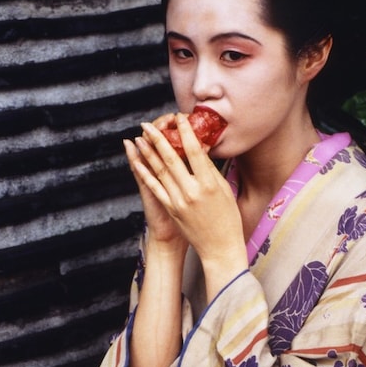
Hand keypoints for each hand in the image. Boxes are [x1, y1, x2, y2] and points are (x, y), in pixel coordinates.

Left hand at [130, 114, 246, 289]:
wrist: (220, 248)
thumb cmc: (227, 218)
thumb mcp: (224, 190)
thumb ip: (210, 169)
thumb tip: (200, 148)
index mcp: (209, 183)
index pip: (194, 151)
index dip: (185, 132)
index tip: (179, 118)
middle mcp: (192, 191)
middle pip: (172, 158)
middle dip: (158, 138)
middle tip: (148, 125)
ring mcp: (179, 201)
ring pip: (160, 171)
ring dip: (148, 152)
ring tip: (140, 138)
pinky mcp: (171, 210)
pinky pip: (156, 188)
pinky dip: (146, 173)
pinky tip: (138, 162)